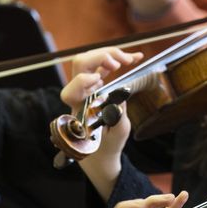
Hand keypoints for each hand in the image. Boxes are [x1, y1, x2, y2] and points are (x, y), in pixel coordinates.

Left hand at [60, 47, 141, 199]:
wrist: (101, 153)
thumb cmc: (106, 146)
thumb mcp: (117, 135)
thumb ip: (118, 117)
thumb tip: (121, 96)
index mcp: (79, 109)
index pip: (72, 89)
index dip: (83, 81)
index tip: (99, 80)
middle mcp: (80, 94)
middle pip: (81, 64)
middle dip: (101, 57)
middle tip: (121, 62)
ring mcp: (87, 87)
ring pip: (91, 60)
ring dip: (111, 54)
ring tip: (132, 58)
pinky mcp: (96, 84)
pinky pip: (104, 65)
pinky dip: (119, 58)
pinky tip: (134, 57)